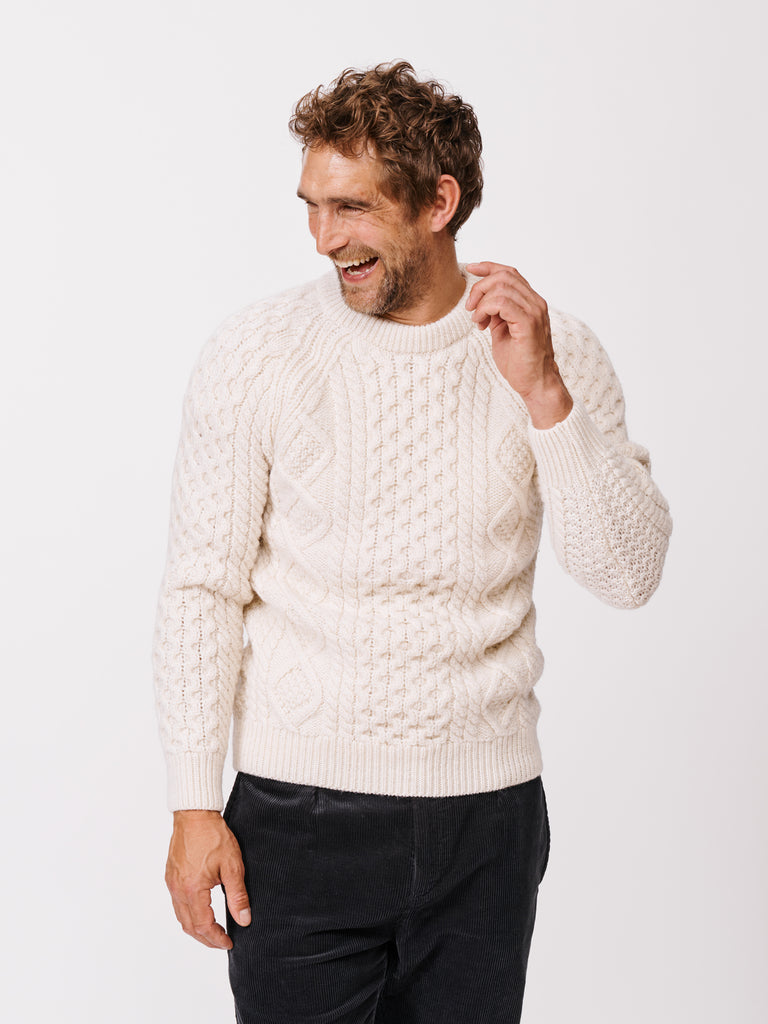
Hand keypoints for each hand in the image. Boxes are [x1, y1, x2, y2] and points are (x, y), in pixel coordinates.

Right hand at [165, 809, 250, 949]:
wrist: (195, 814)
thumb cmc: (213, 835)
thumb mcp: (232, 866)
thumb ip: (238, 896)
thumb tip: (244, 919)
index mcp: (193, 890)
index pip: (203, 926)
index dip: (216, 939)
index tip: (228, 943)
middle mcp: (178, 889)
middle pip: (190, 926)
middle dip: (206, 938)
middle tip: (222, 941)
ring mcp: (172, 883)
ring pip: (181, 916)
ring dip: (196, 928)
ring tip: (213, 930)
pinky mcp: (171, 875)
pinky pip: (177, 903)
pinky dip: (188, 914)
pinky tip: (200, 911)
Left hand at [465, 261, 572, 428]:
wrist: (534, 383)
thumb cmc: (519, 361)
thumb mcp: (502, 331)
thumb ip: (496, 313)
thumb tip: (482, 302)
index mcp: (531, 302)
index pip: (510, 273)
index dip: (488, 267)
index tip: (470, 268)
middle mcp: (536, 302)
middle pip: (503, 276)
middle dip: (480, 287)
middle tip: (470, 308)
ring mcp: (534, 311)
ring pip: (501, 287)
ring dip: (481, 301)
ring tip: (477, 320)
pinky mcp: (528, 323)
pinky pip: (502, 302)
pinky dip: (486, 309)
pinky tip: (482, 324)